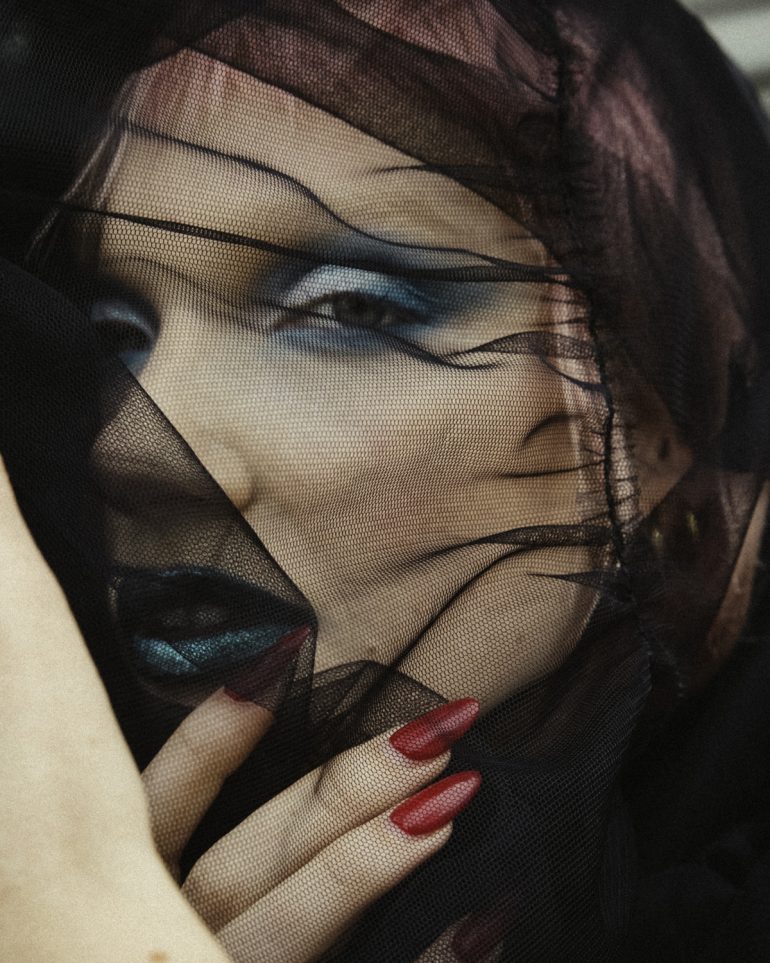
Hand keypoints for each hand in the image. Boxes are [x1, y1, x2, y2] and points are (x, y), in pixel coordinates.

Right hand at [0, 454, 482, 960]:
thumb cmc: (171, 916)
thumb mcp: (164, 866)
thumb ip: (213, 816)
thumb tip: (286, 704)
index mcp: (139, 881)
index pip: (167, 798)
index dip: (220, 726)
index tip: (290, 648)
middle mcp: (170, 926)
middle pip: (254, 852)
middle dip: (347, 785)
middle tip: (435, 728)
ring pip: (295, 917)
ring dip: (376, 855)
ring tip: (456, 792)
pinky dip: (425, 958)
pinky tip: (481, 915)